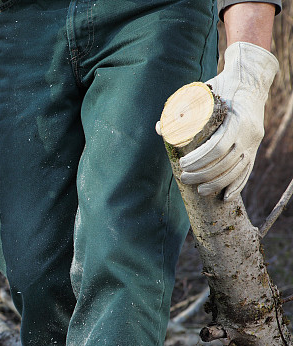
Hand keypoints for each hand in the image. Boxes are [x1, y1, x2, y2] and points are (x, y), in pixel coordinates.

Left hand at [178, 42, 277, 200]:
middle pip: (226, 162)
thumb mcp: (201, 92)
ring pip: (237, 170)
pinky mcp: (255, 147)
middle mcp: (249, 133)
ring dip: (217, 183)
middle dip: (204, 174)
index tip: (182, 164)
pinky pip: (248, 170)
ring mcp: (254, 141)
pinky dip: (238, 185)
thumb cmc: (220, 87)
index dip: (200, 160)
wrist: (250, 80)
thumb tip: (160, 128)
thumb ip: (180, 108)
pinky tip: (226, 196)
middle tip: (184, 177)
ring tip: (199, 190)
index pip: (217, 147)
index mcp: (236, 119)